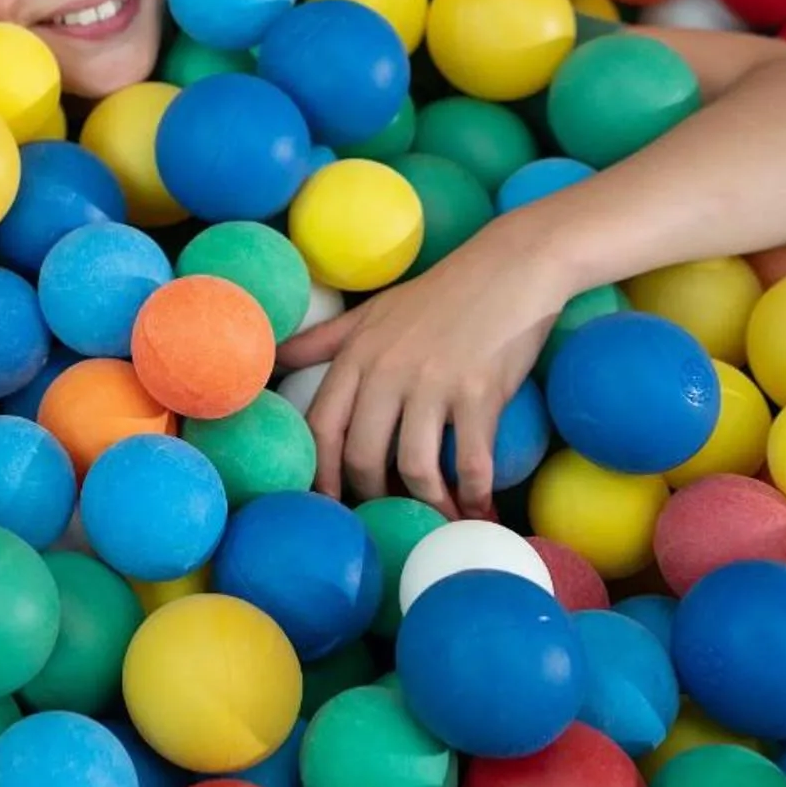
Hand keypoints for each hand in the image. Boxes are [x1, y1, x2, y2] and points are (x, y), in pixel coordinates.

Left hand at [278, 236, 576, 520]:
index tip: (328, 501)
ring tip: (438, 519)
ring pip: (413, 467)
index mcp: (357, 355)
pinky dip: (475, 495)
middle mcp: (387, 371)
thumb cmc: (439, 293)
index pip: (321, 425)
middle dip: (372, 496)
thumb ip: (323, 340)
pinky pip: (471, 463)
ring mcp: (434, 383)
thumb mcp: (371, 312)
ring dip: (426, 504)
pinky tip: (479, 510)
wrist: (511, 267)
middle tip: (389, 515)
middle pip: (362, 455)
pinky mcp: (480, 394)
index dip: (319, 471)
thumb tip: (273, 356)